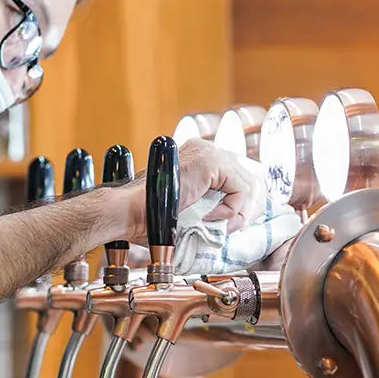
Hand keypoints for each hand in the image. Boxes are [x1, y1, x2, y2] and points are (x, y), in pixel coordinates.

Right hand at [117, 138, 266, 241]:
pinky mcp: (211, 162)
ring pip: (247, 183)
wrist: (131, 211)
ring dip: (238, 212)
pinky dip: (231, 209)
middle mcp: (205, 149)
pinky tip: (211, 217)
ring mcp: (208, 152)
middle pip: (247, 175)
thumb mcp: (188, 210)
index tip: (233, 224)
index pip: (236, 175)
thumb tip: (234, 222)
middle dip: (246, 206)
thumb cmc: (150, 217)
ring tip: (221, 227)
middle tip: (235, 228)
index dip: (240, 202)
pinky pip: (240, 188)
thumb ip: (210, 207)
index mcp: (198, 157)